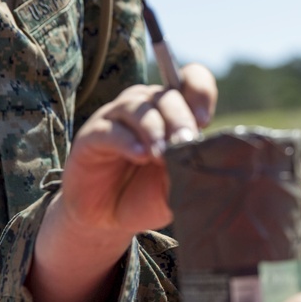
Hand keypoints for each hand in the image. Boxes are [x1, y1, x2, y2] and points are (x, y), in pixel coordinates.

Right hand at [58, 63, 216, 236]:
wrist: (107, 220)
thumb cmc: (146, 197)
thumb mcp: (178, 185)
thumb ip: (193, 168)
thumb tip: (209, 155)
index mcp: (172, 112)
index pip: (191, 80)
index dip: (200, 92)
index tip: (204, 121)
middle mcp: (145, 108)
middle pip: (166, 95)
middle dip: (179, 118)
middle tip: (185, 143)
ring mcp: (116, 119)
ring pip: (137, 107)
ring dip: (154, 129)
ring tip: (161, 155)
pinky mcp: (91, 136)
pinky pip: (110, 130)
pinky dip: (127, 141)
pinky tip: (139, 156)